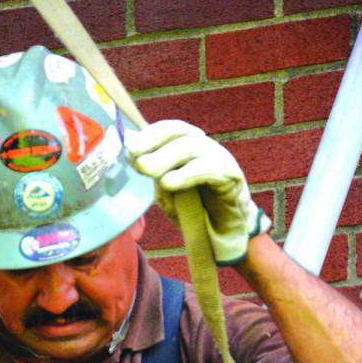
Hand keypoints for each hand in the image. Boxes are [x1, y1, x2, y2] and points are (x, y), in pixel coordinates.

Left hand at [125, 120, 270, 264]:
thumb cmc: (196, 211)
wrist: (226, 233)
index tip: (129, 150)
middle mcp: (203, 147)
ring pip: (192, 146)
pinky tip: (170, 182)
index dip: (147, 136)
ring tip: (147, 170)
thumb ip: (155, 176)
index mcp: (187, 147)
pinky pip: (209, 168)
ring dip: (166, 156)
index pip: (167, 130)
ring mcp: (219, 158)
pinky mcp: (232, 175)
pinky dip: (187, 173)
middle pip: (179, 131)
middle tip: (136, 158)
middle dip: (154, 140)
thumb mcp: (168, 193)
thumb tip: (137, 158)